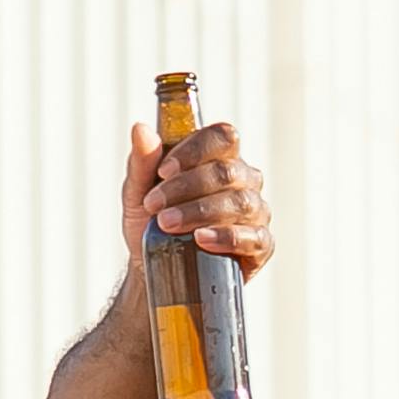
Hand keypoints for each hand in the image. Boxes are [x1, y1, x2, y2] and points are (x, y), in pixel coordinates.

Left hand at [120, 117, 274, 273]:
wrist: (152, 269)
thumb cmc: (150, 223)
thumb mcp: (137, 191)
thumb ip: (141, 161)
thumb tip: (140, 130)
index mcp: (220, 158)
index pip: (222, 137)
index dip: (195, 150)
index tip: (164, 170)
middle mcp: (244, 181)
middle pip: (227, 171)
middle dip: (186, 187)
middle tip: (154, 205)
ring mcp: (256, 212)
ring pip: (240, 202)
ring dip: (200, 211)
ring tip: (168, 224)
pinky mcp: (260, 245)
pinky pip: (254, 237)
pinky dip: (226, 237)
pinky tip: (202, 239)